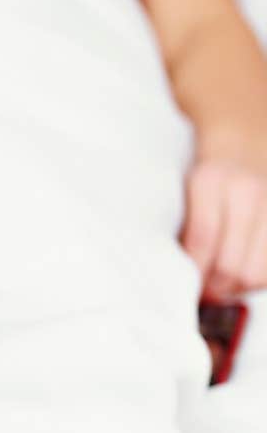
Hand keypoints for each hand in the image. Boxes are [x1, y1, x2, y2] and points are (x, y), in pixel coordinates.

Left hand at [182, 131, 266, 300]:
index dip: (193, 273)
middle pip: (231, 266)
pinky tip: (243, 275)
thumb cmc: (204, 181)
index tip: (185, 287)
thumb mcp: (183, 195)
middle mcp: (245, 189)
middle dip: (214, 289)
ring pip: (256, 273)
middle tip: (204, 292)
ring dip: (237, 289)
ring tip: (224, 285)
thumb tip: (176, 282)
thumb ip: (180, 232)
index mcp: (210, 180)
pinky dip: (256, 282)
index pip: (202, 238)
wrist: (245, 140)